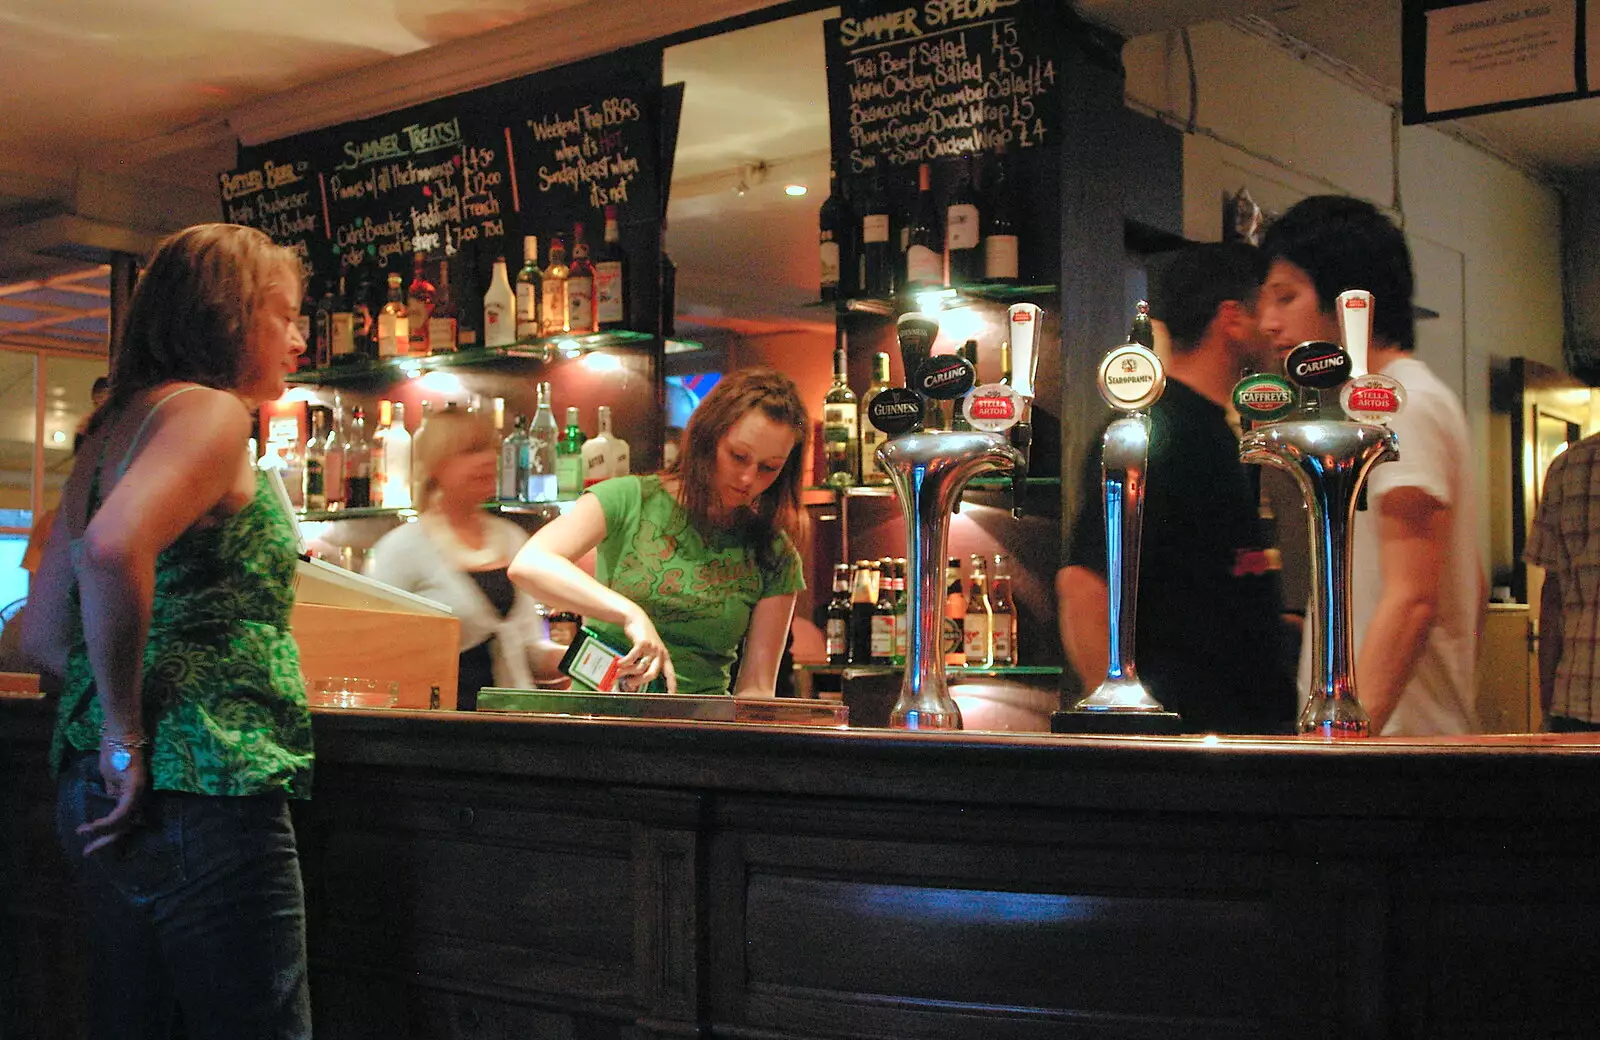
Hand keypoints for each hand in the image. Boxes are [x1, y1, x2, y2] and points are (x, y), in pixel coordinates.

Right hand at [80, 739, 149, 855]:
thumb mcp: (110, 776)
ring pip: (123, 822)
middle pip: (125, 825)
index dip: (109, 833)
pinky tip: (92, 826)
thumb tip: (108, 800)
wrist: (121, 732)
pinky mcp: (135, 786)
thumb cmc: (116, 750)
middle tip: (87, 853)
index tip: (91, 842)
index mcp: (134, 794)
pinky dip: (106, 821)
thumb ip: (112, 790)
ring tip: (82, 834)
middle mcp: (139, 795)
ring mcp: (139, 791)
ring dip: (102, 832)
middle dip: (106, 841)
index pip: (125, 820)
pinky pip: (121, 811)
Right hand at [620, 608, 676, 694]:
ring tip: (620, 671)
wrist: (636, 618)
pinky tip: (619, 662)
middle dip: (639, 681)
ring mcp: (652, 648)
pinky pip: (632, 658)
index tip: (671, 695)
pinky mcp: (642, 643)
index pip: (670, 673)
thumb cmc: (640, 637)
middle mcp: (660, 653)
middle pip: (652, 674)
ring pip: (640, 667)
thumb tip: (632, 684)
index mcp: (663, 656)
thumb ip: (643, 665)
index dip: (671, 685)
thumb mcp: (647, 651)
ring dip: (628, 671)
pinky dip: (624, 662)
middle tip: (629, 683)